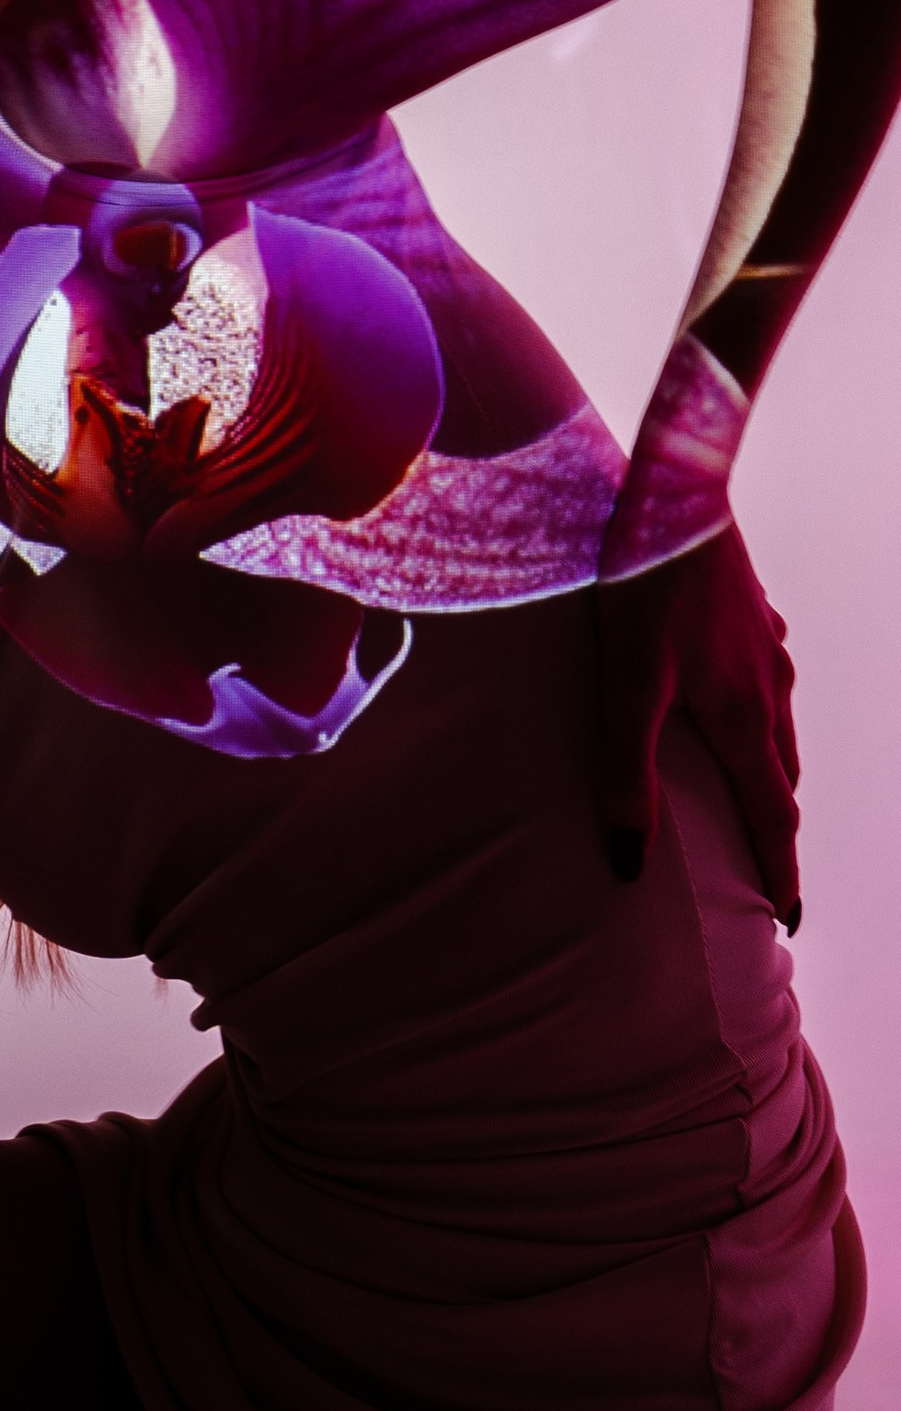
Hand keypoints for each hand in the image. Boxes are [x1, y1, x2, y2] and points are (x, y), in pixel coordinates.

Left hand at [593, 523, 800, 928]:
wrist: (678, 491)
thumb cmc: (644, 586)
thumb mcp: (624, 685)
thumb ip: (624, 771)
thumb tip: (628, 859)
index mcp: (743, 716)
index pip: (770, 813)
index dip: (778, 870)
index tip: (787, 918)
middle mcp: (768, 685)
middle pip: (779, 774)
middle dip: (774, 824)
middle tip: (764, 865)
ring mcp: (764, 643)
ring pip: (775, 724)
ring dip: (766, 767)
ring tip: (749, 794)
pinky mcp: (748, 609)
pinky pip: (762, 676)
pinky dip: (754, 709)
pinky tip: (734, 694)